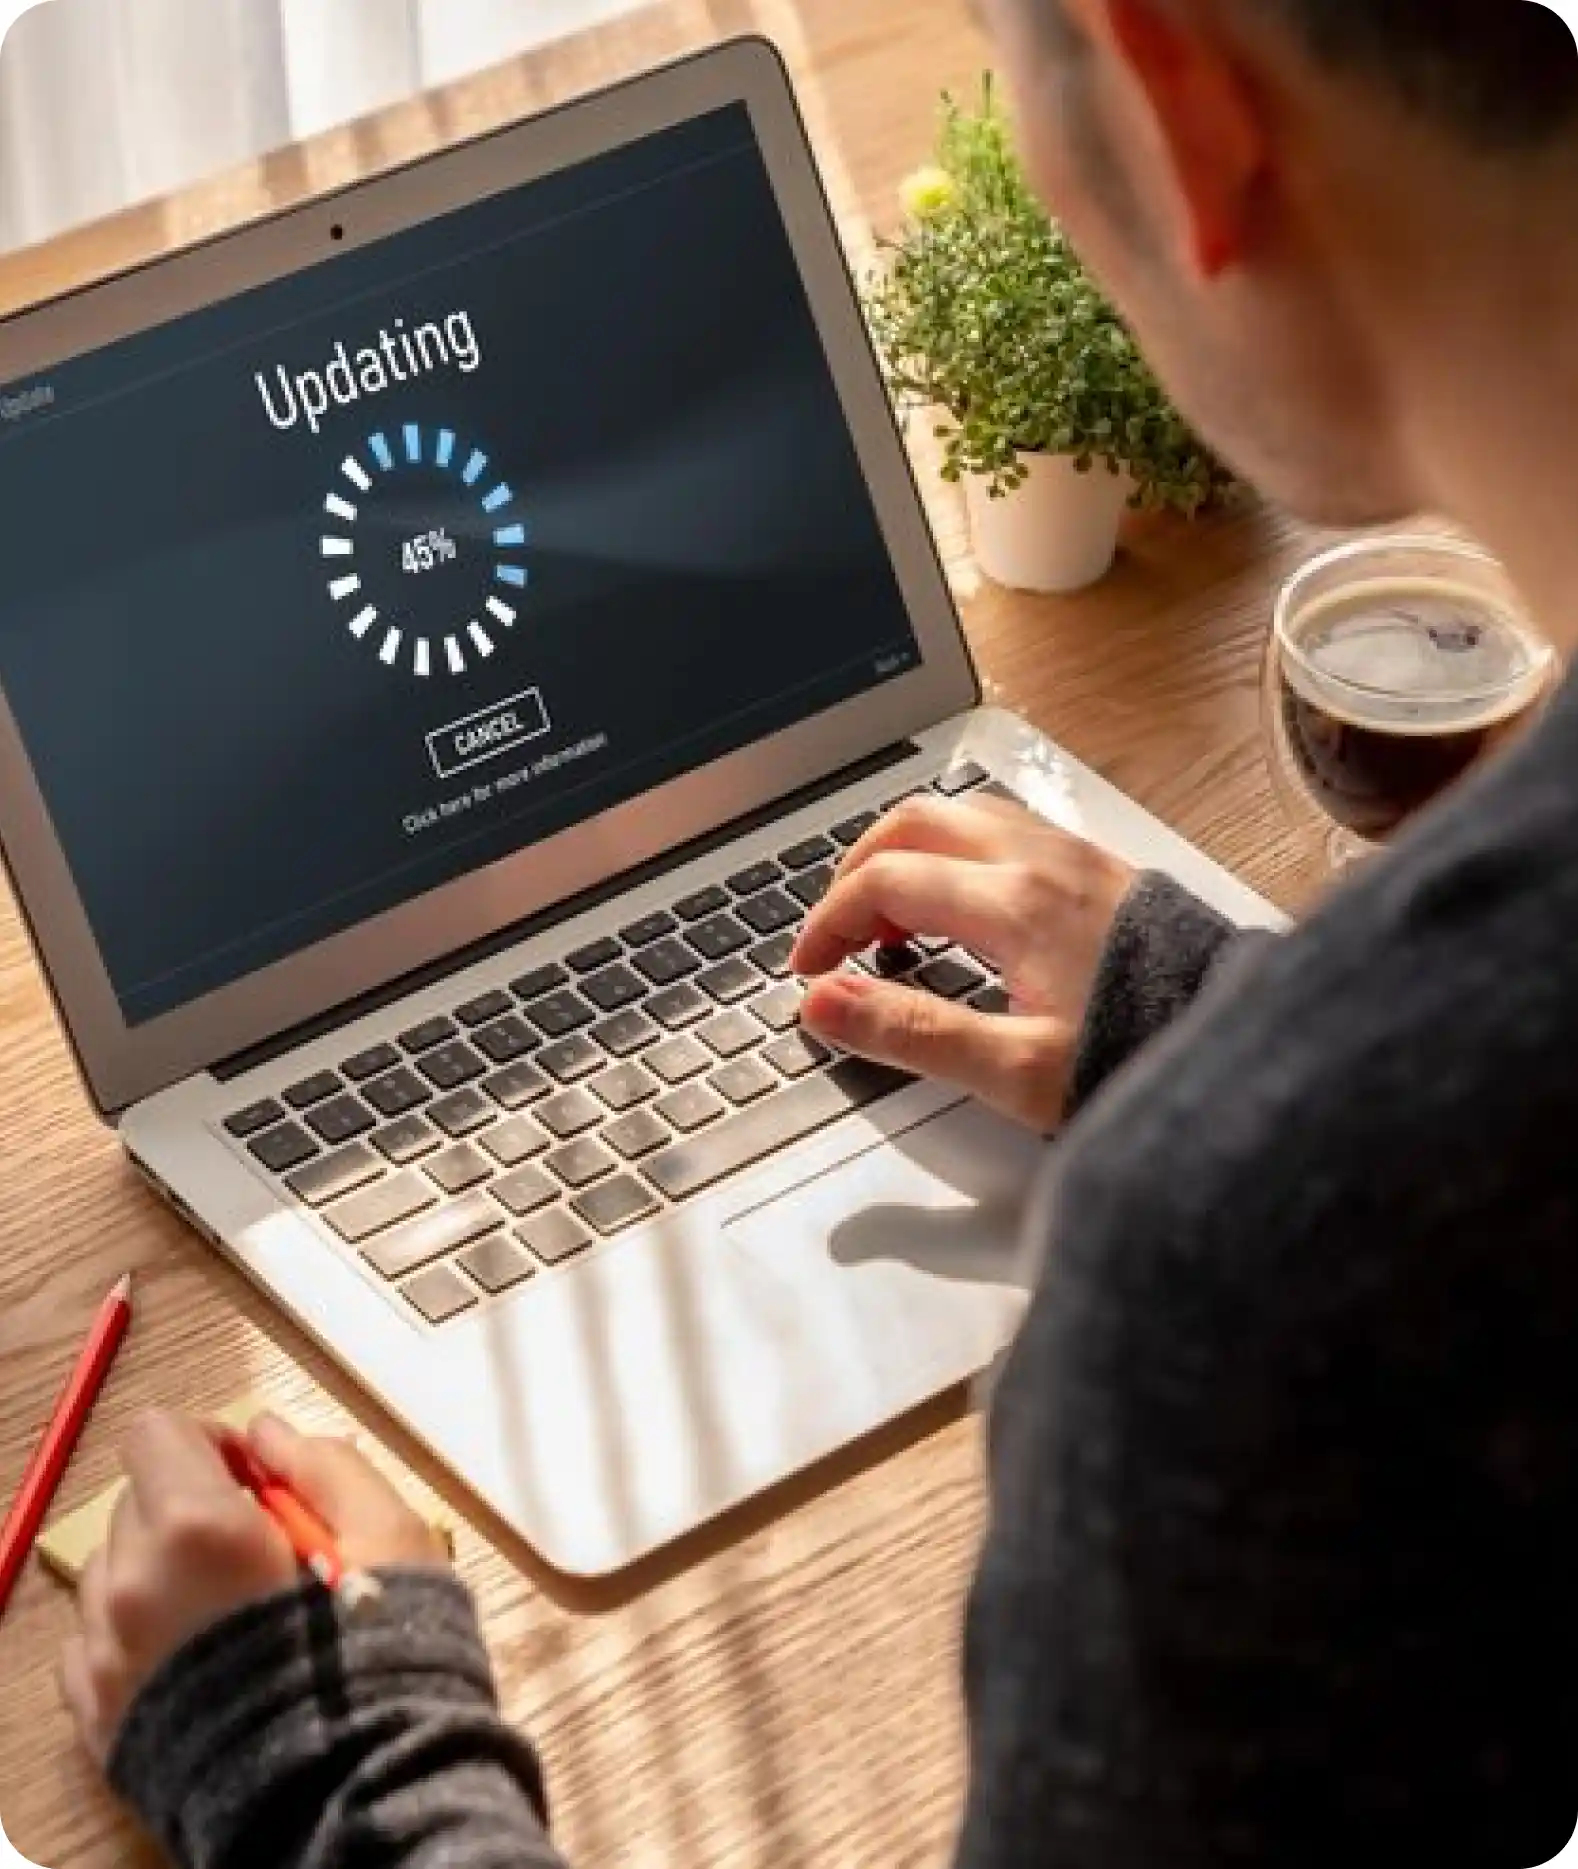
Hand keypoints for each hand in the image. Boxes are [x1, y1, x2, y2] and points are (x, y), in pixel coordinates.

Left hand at [61, 1410, 447, 1766]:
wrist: (349, 1794)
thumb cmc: (375, 1663)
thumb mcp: (390, 1533)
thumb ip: (325, 1464)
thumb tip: (269, 1435)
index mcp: (200, 1529)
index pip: (160, 1435)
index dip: (211, 1445)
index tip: (254, 1480)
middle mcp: (135, 1585)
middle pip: (138, 1501)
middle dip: (194, 1509)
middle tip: (261, 1552)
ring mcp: (107, 1656)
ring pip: (116, 1572)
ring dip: (165, 1573)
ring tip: (233, 1614)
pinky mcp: (99, 1716)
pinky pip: (96, 1644)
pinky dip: (140, 1635)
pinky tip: (202, 1656)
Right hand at [792, 793, 1134, 1129]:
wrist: (1247, 1055)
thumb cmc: (1143, 1059)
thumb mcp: (1015, 1071)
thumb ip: (912, 1033)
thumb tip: (826, 1005)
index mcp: (1014, 904)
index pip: (884, 881)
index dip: (827, 925)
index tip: (809, 974)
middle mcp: (1041, 863)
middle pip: (915, 823)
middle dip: (857, 872)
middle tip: (835, 936)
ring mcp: (1074, 858)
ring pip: (961, 817)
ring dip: (908, 857)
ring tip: (890, 925)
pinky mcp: (1099, 869)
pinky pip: (1004, 831)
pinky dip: (957, 856)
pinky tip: (961, 913)